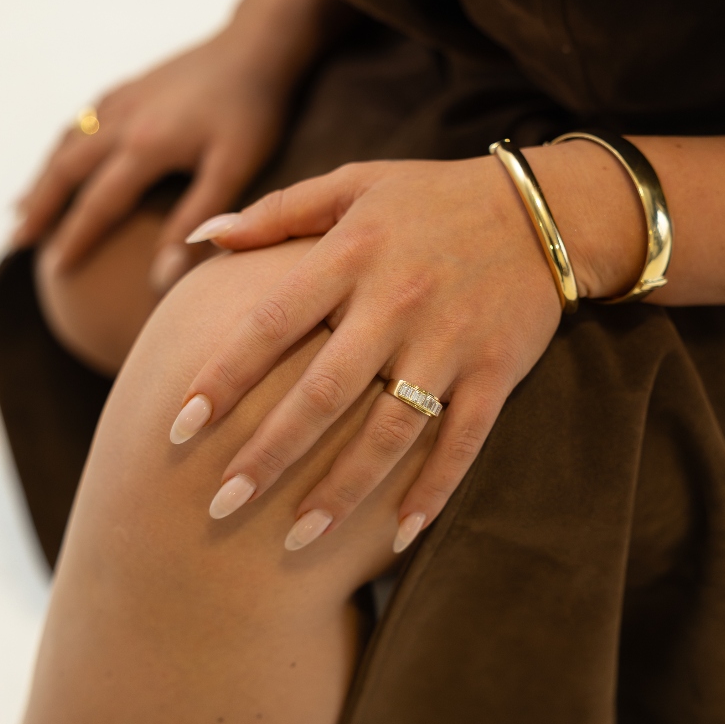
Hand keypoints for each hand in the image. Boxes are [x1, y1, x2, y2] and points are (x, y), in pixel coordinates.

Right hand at [10, 33, 288, 288]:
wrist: (257, 44)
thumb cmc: (253, 111)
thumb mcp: (234, 169)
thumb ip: (196, 221)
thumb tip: (161, 277)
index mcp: (144, 147)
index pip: (98, 204)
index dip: (75, 239)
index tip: (56, 271)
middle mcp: (121, 121)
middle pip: (65, 170)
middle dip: (40, 208)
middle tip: (17, 242)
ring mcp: (123, 98)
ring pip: (68, 142)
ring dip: (43, 177)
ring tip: (23, 207)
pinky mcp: (132, 85)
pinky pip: (84, 120)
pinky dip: (64, 144)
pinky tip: (62, 156)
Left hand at [169, 155, 601, 551]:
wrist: (545, 209)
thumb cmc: (434, 196)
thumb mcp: (354, 183)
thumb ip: (276, 212)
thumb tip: (200, 236)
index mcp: (352, 255)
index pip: (271, 324)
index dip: (223, 377)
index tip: (179, 426)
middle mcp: (397, 302)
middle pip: (323, 392)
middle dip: (269, 453)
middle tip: (220, 503)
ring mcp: (450, 342)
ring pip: (390, 430)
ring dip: (343, 490)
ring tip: (296, 540)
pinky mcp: (495, 372)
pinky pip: (462, 442)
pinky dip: (434, 490)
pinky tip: (399, 538)